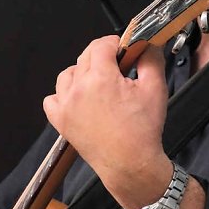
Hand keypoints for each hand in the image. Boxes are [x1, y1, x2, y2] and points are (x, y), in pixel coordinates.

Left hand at [43, 36, 172, 208]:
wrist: (130, 164)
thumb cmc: (142, 131)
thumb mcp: (155, 89)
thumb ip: (151, 60)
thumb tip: (147, 44)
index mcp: (101, 78)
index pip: (101, 45)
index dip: (115, 43)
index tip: (124, 50)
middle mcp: (78, 88)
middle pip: (85, 56)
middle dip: (102, 57)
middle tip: (119, 69)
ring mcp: (66, 105)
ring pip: (68, 74)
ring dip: (82, 73)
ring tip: (100, 84)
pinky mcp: (60, 121)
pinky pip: (53, 98)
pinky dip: (64, 95)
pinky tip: (80, 99)